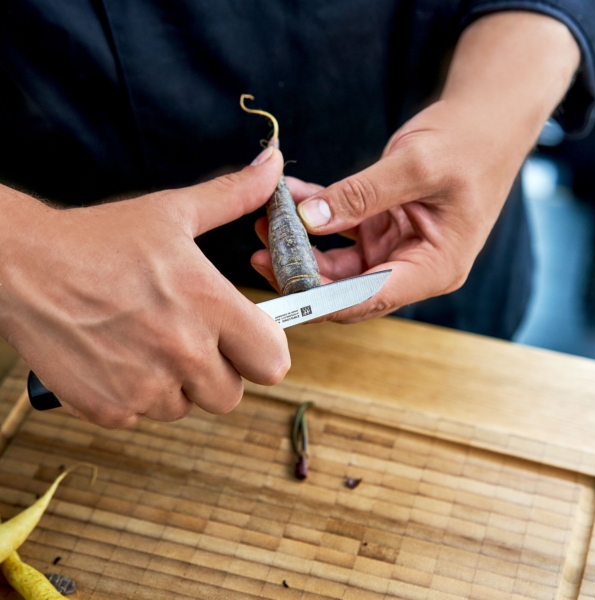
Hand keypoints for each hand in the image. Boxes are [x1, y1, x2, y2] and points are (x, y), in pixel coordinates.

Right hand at [0, 147, 289, 426]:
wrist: (23, 266)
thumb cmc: (101, 238)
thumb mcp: (173, 211)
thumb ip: (233, 195)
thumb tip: (273, 164)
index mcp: (209, 306)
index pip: (272, 363)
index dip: (263, 351)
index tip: (246, 338)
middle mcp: (183, 353)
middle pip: (231, 393)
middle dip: (218, 371)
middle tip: (190, 337)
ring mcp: (144, 387)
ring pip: (187, 406)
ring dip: (176, 384)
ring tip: (147, 341)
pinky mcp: (109, 409)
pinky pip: (144, 415)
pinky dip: (136, 395)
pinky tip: (118, 357)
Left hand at [252, 12, 579, 322]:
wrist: (488, 118)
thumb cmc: (470, 141)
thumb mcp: (416, 165)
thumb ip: (361, 195)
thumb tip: (308, 219)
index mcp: (434, 267)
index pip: (368, 299)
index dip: (321, 300)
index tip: (279, 287)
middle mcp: (414, 266)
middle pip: (347, 288)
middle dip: (302, 273)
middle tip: (260, 251)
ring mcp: (396, 249)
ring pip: (337, 264)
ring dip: (301, 245)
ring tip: (264, 222)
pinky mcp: (383, 228)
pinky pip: (340, 230)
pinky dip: (315, 216)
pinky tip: (289, 198)